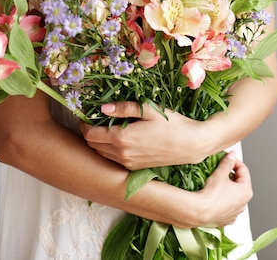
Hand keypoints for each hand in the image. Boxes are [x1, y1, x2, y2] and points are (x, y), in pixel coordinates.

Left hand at [79, 100, 210, 168]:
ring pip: (101, 154)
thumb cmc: (172, 123)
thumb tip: (103, 107)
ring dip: (98, 142)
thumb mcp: (149, 109)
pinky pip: (113, 159)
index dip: (84, 124)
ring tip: (104, 126)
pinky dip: (108, 150)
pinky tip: (117, 138)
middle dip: (89, 132)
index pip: (91, 134)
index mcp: (122, 138)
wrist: (191, 145)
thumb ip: (124, 108)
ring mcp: (128, 163)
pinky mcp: (135, 168)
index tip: (86, 114)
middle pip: (93, 145)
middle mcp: (122, 154)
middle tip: (93, 118)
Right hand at [195, 151, 252, 226]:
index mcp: (246, 192)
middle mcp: (244, 204)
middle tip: (220, 169)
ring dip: (227, 187)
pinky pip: (227, 205)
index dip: (235, 161)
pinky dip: (223, 198)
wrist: (200, 212)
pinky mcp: (226, 219)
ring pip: (233, 195)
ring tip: (216, 181)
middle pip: (239, 183)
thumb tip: (232, 155)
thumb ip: (228, 162)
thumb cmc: (212, 194)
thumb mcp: (220, 173)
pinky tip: (214, 195)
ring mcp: (235, 213)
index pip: (244, 170)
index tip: (227, 158)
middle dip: (231, 174)